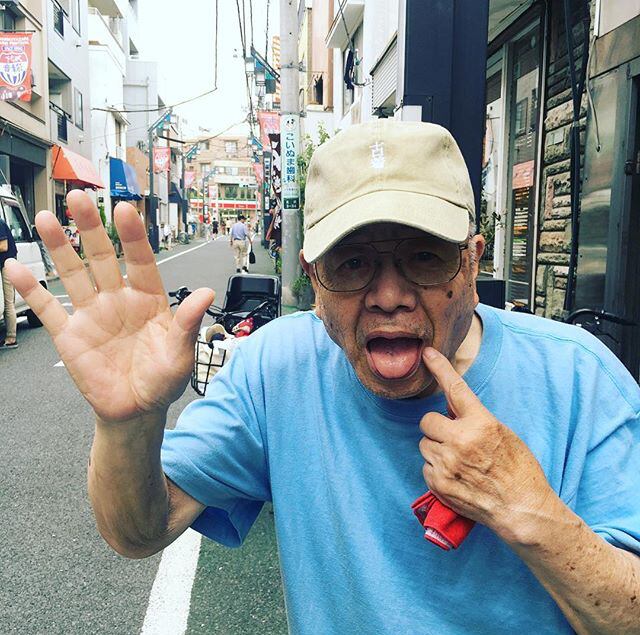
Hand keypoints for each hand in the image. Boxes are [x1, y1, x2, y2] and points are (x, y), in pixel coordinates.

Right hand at [5, 191, 213, 423]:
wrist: (137, 410)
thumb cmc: (163, 380)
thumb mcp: (181, 353)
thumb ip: (187, 322)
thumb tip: (207, 293)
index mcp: (149, 300)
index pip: (142, 261)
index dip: (134, 237)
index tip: (126, 211)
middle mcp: (119, 300)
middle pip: (102, 258)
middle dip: (91, 229)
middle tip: (80, 199)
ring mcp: (92, 315)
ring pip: (73, 274)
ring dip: (59, 248)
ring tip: (46, 219)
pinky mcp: (70, 335)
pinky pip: (48, 309)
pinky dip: (31, 290)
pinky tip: (16, 269)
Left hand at [418, 347, 552, 537]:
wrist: (523, 509)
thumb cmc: (519, 471)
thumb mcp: (503, 434)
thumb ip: (475, 419)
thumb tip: (450, 407)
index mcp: (481, 423)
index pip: (455, 388)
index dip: (439, 367)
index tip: (427, 354)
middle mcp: (461, 439)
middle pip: (427, 421)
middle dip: (437, 427)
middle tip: (452, 438)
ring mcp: (448, 462)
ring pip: (425, 444)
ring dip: (436, 449)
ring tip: (459, 461)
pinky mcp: (439, 483)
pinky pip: (425, 466)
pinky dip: (436, 470)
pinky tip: (456, 477)